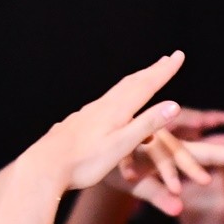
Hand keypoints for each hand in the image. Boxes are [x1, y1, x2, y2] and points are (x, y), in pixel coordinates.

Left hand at [27, 52, 185, 195]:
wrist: (44, 167)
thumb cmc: (85, 162)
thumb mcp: (121, 146)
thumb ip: (147, 125)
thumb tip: (174, 105)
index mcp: (116, 111)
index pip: (146, 86)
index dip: (164, 71)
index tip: (179, 55)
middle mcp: (102, 107)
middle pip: (132, 83)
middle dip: (152, 71)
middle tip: (167, 59)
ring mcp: (88, 113)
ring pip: (117, 92)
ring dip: (136, 82)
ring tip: (146, 77)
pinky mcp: (80, 123)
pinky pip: (106, 104)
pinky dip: (120, 97)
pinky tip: (114, 105)